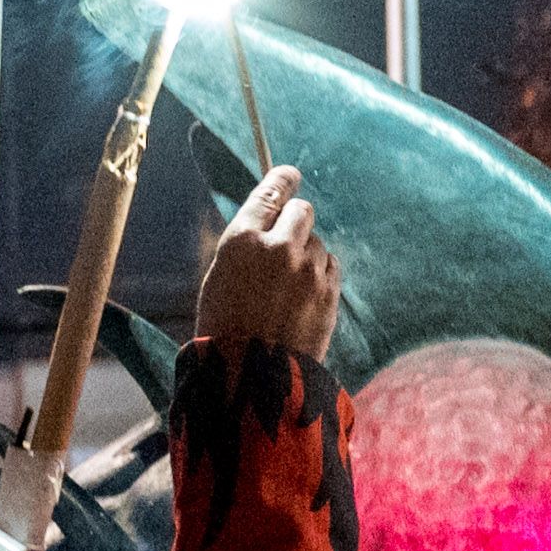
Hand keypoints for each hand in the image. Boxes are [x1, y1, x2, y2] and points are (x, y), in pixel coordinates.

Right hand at [193, 166, 340, 359]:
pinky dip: (320, 274)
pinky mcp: (328, 291)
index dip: (283, 180)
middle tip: (287, 242)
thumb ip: (247, 245)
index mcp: (241, 240)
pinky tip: (303, 296)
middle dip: (296, 222)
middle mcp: (277, 247)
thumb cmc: (226, 328)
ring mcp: (307, 270)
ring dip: (307, 255)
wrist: (252, 376)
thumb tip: (271, 221)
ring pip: (318, 242)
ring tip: (287, 287)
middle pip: (302, 211)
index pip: (270, 192)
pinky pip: (331, 265)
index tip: (291, 174)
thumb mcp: (220, 277)